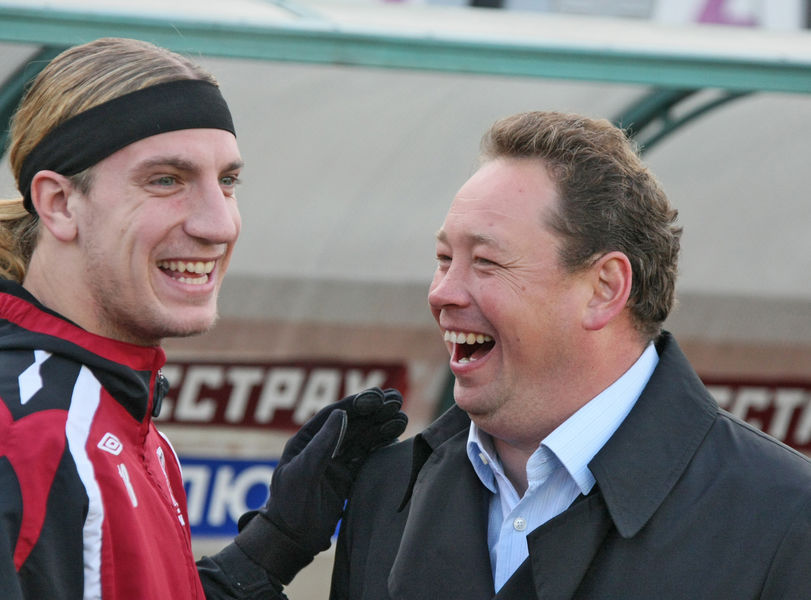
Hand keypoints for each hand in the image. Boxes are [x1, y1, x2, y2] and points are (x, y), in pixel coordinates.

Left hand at [232, 388, 406, 584]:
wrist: (292, 540)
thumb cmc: (290, 505)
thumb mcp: (303, 472)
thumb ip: (323, 444)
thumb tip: (341, 413)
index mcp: (306, 440)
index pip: (334, 415)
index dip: (355, 403)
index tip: (377, 397)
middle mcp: (323, 446)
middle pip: (352, 423)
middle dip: (374, 411)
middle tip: (396, 400)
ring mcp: (337, 462)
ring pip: (363, 438)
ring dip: (381, 426)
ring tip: (402, 417)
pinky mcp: (348, 477)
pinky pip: (367, 456)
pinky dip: (382, 445)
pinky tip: (396, 435)